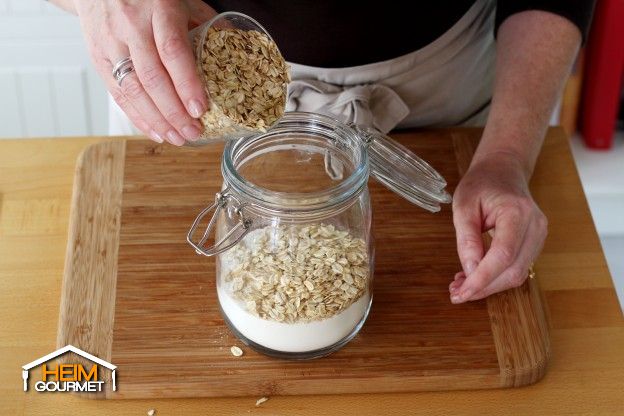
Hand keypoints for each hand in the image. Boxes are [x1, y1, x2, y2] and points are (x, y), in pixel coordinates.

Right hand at [73, 0, 216, 144]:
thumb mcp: (183, 1)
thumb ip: (207, 25)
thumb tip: (237, 54)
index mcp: (158, 10)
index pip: (173, 51)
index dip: (187, 83)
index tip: (200, 109)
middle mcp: (131, 26)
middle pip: (152, 77)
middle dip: (174, 112)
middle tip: (194, 132)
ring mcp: (111, 43)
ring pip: (133, 90)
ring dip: (157, 121)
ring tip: (177, 138)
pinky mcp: (98, 59)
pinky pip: (118, 94)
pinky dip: (138, 117)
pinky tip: (156, 132)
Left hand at [449, 152, 547, 302]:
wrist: (503, 170)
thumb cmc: (481, 183)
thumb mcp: (463, 205)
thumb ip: (466, 238)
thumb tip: (469, 270)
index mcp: (517, 212)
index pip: (503, 255)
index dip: (482, 279)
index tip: (461, 292)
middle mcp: (535, 226)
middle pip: (513, 270)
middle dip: (484, 287)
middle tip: (456, 293)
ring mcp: (539, 235)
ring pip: (517, 274)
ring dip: (489, 285)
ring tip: (461, 285)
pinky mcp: (535, 243)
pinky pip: (518, 267)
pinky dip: (496, 277)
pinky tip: (475, 276)